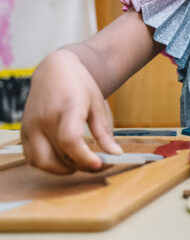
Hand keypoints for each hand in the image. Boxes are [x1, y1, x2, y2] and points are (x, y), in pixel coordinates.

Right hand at [21, 50, 122, 173]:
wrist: (54, 71)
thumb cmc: (79, 86)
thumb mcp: (97, 105)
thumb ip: (104, 132)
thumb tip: (115, 154)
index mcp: (67, 107)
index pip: (70, 139)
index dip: (84, 157)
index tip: (100, 164)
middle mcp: (44, 118)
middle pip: (57, 155)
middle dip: (79, 166)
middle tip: (96, 164)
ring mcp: (30, 126)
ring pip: (41, 162)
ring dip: (62, 169)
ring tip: (79, 162)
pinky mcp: (23, 132)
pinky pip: (32, 158)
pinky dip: (48, 164)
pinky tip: (63, 158)